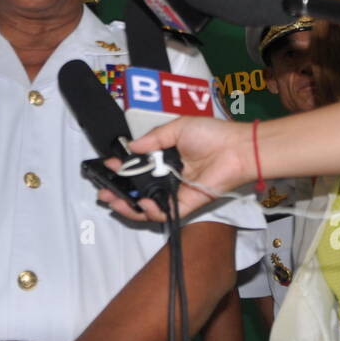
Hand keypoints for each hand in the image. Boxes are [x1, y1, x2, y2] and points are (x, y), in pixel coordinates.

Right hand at [96, 118, 256, 223]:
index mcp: (166, 157)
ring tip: (114, 201)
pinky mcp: (186, 204)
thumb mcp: (178, 128)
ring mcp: (176, 191)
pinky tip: (142, 203)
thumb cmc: (211, 135)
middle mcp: (169, 176)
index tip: (109, 166)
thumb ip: (153, 138)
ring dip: (129, 205)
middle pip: (139, 189)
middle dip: (119, 192)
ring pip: (148, 205)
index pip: (138, 166)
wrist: (236, 150)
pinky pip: (166, 212)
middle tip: (103, 192)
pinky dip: (152, 211)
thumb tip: (131, 146)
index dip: (123, 168)